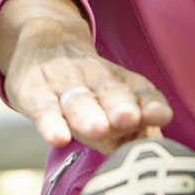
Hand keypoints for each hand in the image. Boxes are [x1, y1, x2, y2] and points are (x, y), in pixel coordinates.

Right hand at [0, 0, 170, 155]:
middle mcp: (95, 79)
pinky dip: (50, 124)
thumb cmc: (84, 90)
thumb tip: (153, 150)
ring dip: (88, 114)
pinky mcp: (34, 93)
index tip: (160, 115)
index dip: (150, 102)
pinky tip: (58, 137)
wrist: (40, 44)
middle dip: (121, 105)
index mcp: (120, 82)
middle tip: (129, 118)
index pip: (139, 90)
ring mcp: (63, 84)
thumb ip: (135, 129)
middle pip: (110, 92)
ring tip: (98, 129)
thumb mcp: (111, 103)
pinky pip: (43, 110)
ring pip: (78, 101)